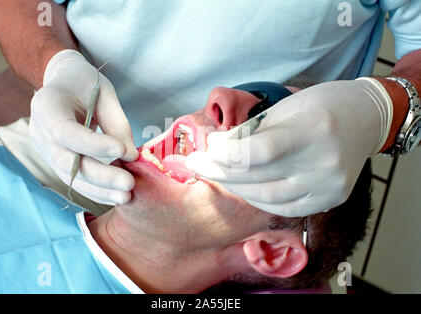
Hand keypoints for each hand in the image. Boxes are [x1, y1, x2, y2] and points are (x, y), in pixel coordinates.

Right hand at [29, 50, 138, 204]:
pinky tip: (116, 196)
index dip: (93, 144)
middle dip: (100, 176)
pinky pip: (74, 180)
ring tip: (126, 197)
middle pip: (67, 161)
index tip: (122, 151)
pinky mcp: (55, 161)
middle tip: (129, 183)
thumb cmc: (85, 84)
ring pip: (70, 177)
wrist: (63, 83)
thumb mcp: (105, 94)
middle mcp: (39, 130)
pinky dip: (96, 190)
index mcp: (47, 105)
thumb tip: (130, 156)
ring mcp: (44, 149)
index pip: (65, 131)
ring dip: (99, 190)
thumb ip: (117, 124)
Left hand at [186, 79, 391, 216]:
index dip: (225, 154)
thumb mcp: (284, 108)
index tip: (205, 149)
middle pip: (258, 178)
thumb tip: (216, 150)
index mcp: (313, 129)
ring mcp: (330, 186)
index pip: (259, 151)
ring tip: (217, 174)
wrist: (365, 119)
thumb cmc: (321, 105)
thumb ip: (252, 132)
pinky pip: (284, 208)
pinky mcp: (331, 199)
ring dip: (235, 187)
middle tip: (197, 163)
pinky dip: (258, 199)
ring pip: (267, 198)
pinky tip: (243, 187)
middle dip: (219, 171)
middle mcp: (324, 162)